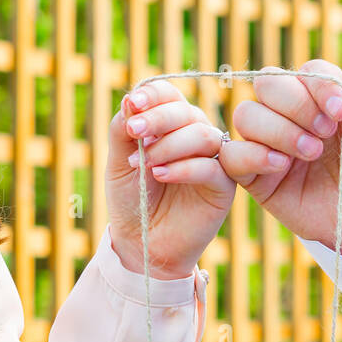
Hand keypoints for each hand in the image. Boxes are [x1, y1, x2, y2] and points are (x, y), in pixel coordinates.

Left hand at [107, 81, 235, 280]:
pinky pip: (212, 167)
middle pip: (187, 111)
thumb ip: (123, 131)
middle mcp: (196, 138)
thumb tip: (130, 98)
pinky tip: (160, 175)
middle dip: (158, 118)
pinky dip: (184, 167)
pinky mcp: (223, 188)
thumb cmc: (132, 202)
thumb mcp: (119, 162)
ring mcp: (213, 162)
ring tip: (145, 164)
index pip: (170, 96)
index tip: (132, 104)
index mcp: (172, 126)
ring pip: (203, 135)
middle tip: (133, 131)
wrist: (142, 246)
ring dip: (170, 144)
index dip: (153, 95)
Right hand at [218, 61, 341, 259]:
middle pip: (269, 83)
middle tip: (325, 133)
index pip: (308, 71)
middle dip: (297, 104)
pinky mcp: (256, 178)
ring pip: (246, 115)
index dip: (321, 86)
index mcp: (323, 98)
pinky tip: (282, 166)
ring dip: (277, 128)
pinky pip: (233, 156)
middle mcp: (291, 116)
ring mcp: (270, 145)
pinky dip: (252, 154)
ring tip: (310, 152)